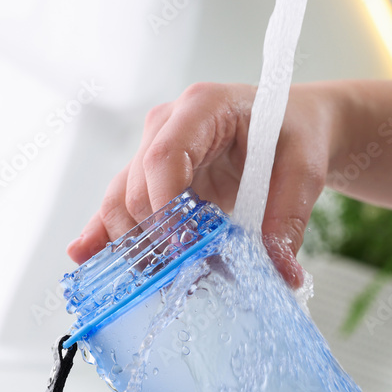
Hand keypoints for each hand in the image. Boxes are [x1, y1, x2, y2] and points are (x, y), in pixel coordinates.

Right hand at [66, 82, 339, 287]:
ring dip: (134, 244)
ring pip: (122, 201)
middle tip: (182, 275)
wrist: (294, 128)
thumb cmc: (297, 137)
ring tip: (153, 282)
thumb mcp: (305, 172)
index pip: (165, 156)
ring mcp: (153, 153)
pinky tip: (86, 258)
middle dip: (153, 235)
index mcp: (203, 108)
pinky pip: (121, 208)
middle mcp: (168, 126)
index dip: (166, 206)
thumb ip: (289, 220)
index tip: (183, 247)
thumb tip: (281, 274)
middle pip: (138, 185)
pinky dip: (106, 235)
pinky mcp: (152, 181)